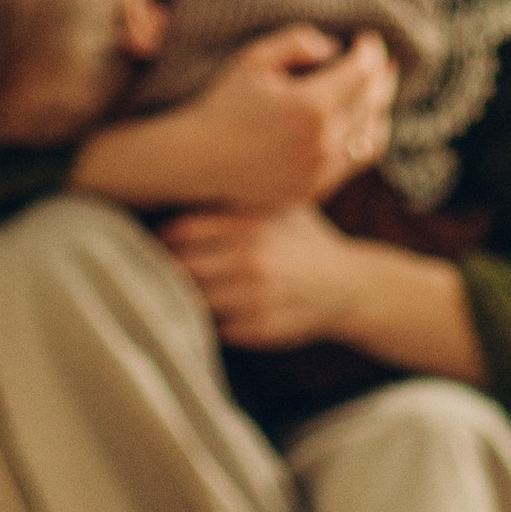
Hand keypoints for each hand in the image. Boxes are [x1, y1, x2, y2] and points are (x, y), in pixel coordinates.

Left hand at [158, 202, 360, 347]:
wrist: (348, 285)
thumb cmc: (303, 240)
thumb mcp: (277, 205)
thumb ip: (236, 199)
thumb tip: (181, 182)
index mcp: (250, 226)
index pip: (182, 232)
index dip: (165, 239)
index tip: (162, 242)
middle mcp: (252, 262)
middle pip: (182, 268)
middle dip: (172, 269)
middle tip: (168, 268)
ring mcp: (256, 299)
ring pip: (195, 301)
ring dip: (188, 296)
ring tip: (192, 289)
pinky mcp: (260, 329)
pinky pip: (216, 326)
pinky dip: (213, 319)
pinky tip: (223, 309)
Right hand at [185, 25, 393, 204]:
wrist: (198, 161)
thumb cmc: (223, 104)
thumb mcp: (254, 59)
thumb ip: (296, 42)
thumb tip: (333, 47)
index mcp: (311, 106)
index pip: (362, 71)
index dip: (371, 51)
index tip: (367, 40)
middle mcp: (324, 142)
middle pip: (374, 102)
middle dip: (381, 77)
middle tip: (382, 62)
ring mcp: (322, 171)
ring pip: (372, 135)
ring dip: (379, 109)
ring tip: (378, 92)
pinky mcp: (316, 189)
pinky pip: (355, 161)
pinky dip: (364, 138)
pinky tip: (361, 124)